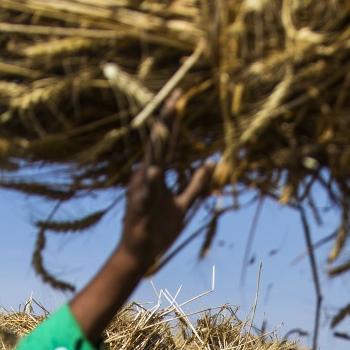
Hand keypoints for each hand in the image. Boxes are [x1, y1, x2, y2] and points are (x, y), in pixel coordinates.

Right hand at [116, 102, 213, 274]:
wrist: (140, 254)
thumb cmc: (158, 228)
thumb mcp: (182, 204)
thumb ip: (195, 184)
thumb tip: (210, 163)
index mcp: (156, 172)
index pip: (169, 142)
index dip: (175, 120)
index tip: (181, 96)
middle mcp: (146, 174)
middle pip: (159, 143)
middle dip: (168, 120)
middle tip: (176, 95)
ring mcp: (141, 189)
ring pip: (151, 161)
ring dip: (159, 142)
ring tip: (167, 122)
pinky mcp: (139, 207)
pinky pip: (146, 192)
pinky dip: (150, 181)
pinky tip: (154, 170)